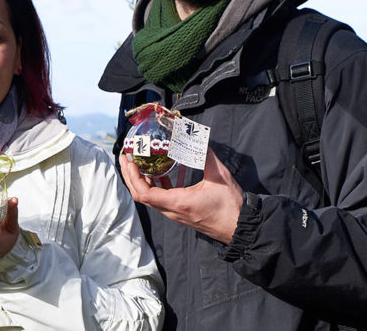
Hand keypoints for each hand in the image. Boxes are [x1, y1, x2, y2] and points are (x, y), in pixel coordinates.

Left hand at [119, 149, 242, 242]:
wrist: (241, 228)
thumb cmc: (231, 206)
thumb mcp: (219, 176)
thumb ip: (206, 155)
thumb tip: (196, 138)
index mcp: (178, 202)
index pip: (144, 194)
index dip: (133, 177)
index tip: (129, 161)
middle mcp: (172, 210)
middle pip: (141, 195)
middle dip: (130, 176)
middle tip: (126, 158)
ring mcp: (175, 213)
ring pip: (149, 198)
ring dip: (140, 180)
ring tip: (137, 162)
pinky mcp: (180, 212)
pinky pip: (160, 199)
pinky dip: (153, 185)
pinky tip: (158, 172)